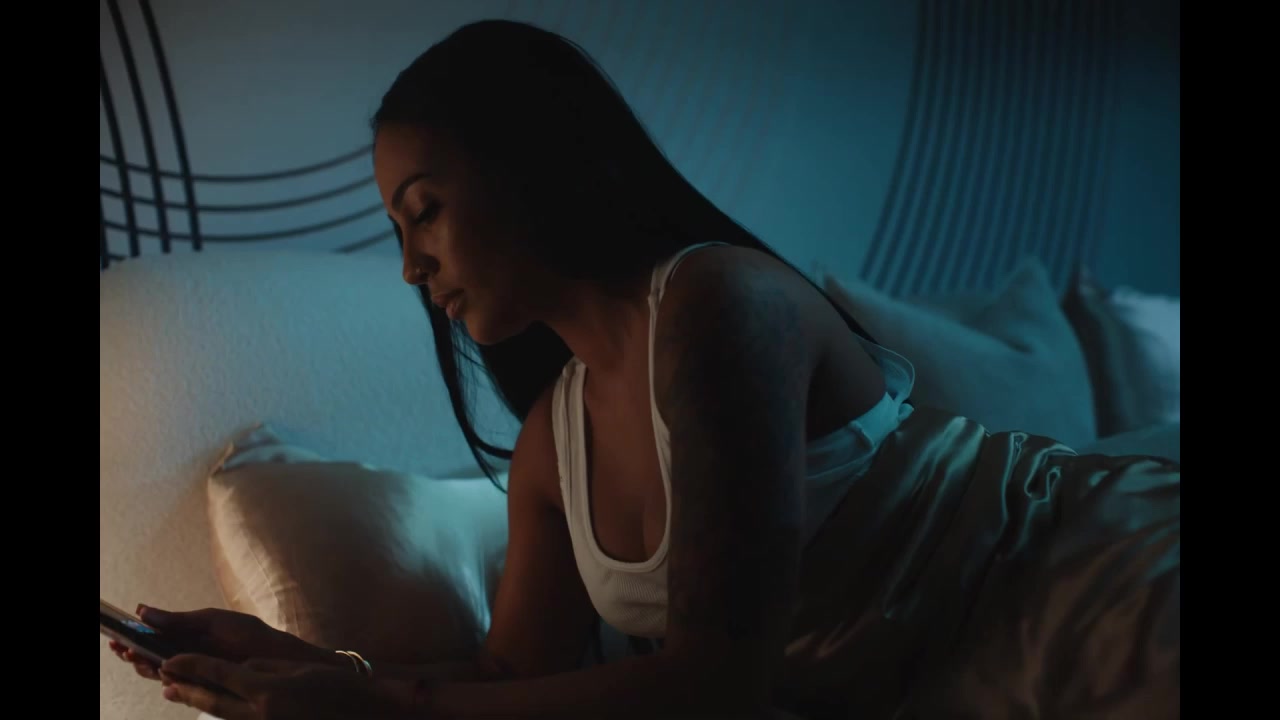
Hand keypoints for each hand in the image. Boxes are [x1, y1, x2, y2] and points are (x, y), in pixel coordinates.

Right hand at [107, 606, 326, 682]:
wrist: (280, 657)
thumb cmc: (249, 635)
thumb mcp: (212, 622)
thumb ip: (178, 620)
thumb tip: (142, 610)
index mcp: (187, 637)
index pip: (152, 639)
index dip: (133, 638)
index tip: (116, 635)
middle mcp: (188, 657)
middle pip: (151, 659)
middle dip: (135, 655)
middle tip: (124, 650)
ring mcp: (195, 674)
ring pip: (161, 675)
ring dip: (147, 669)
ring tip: (140, 660)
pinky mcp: (204, 690)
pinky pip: (180, 691)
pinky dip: (169, 685)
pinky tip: (165, 679)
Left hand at [159, 654, 414, 719]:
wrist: (360, 713)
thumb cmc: (334, 687)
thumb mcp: (294, 670)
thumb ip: (261, 669)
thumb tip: (238, 672)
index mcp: (265, 691)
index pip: (218, 675)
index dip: (191, 666)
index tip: (170, 660)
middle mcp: (259, 712)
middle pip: (211, 701)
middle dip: (186, 689)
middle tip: (163, 680)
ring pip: (221, 714)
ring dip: (197, 702)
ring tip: (176, 693)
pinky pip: (238, 719)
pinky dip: (221, 710)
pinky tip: (213, 704)